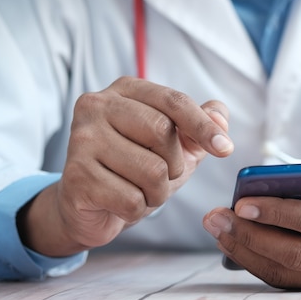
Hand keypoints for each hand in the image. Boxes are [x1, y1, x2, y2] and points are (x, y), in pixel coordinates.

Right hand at [19, 76, 233, 255]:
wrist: (91, 208)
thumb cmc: (136, 168)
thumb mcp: (176, 144)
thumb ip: (201, 124)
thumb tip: (219, 116)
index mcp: (125, 90)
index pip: (174, 101)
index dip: (204, 126)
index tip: (225, 149)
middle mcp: (97, 105)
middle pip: (162, 132)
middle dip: (174, 164)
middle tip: (161, 175)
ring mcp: (82, 139)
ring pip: (151, 170)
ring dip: (157, 192)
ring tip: (140, 191)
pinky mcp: (75, 176)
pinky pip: (131, 200)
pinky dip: (137, 209)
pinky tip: (120, 203)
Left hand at [203, 153, 300, 289]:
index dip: (281, 213)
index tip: (244, 202)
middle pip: (299, 253)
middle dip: (252, 237)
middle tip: (217, 218)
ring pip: (291, 274)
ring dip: (248, 255)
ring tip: (218, 232)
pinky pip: (293, 283)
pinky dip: (261, 267)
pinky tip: (238, 247)